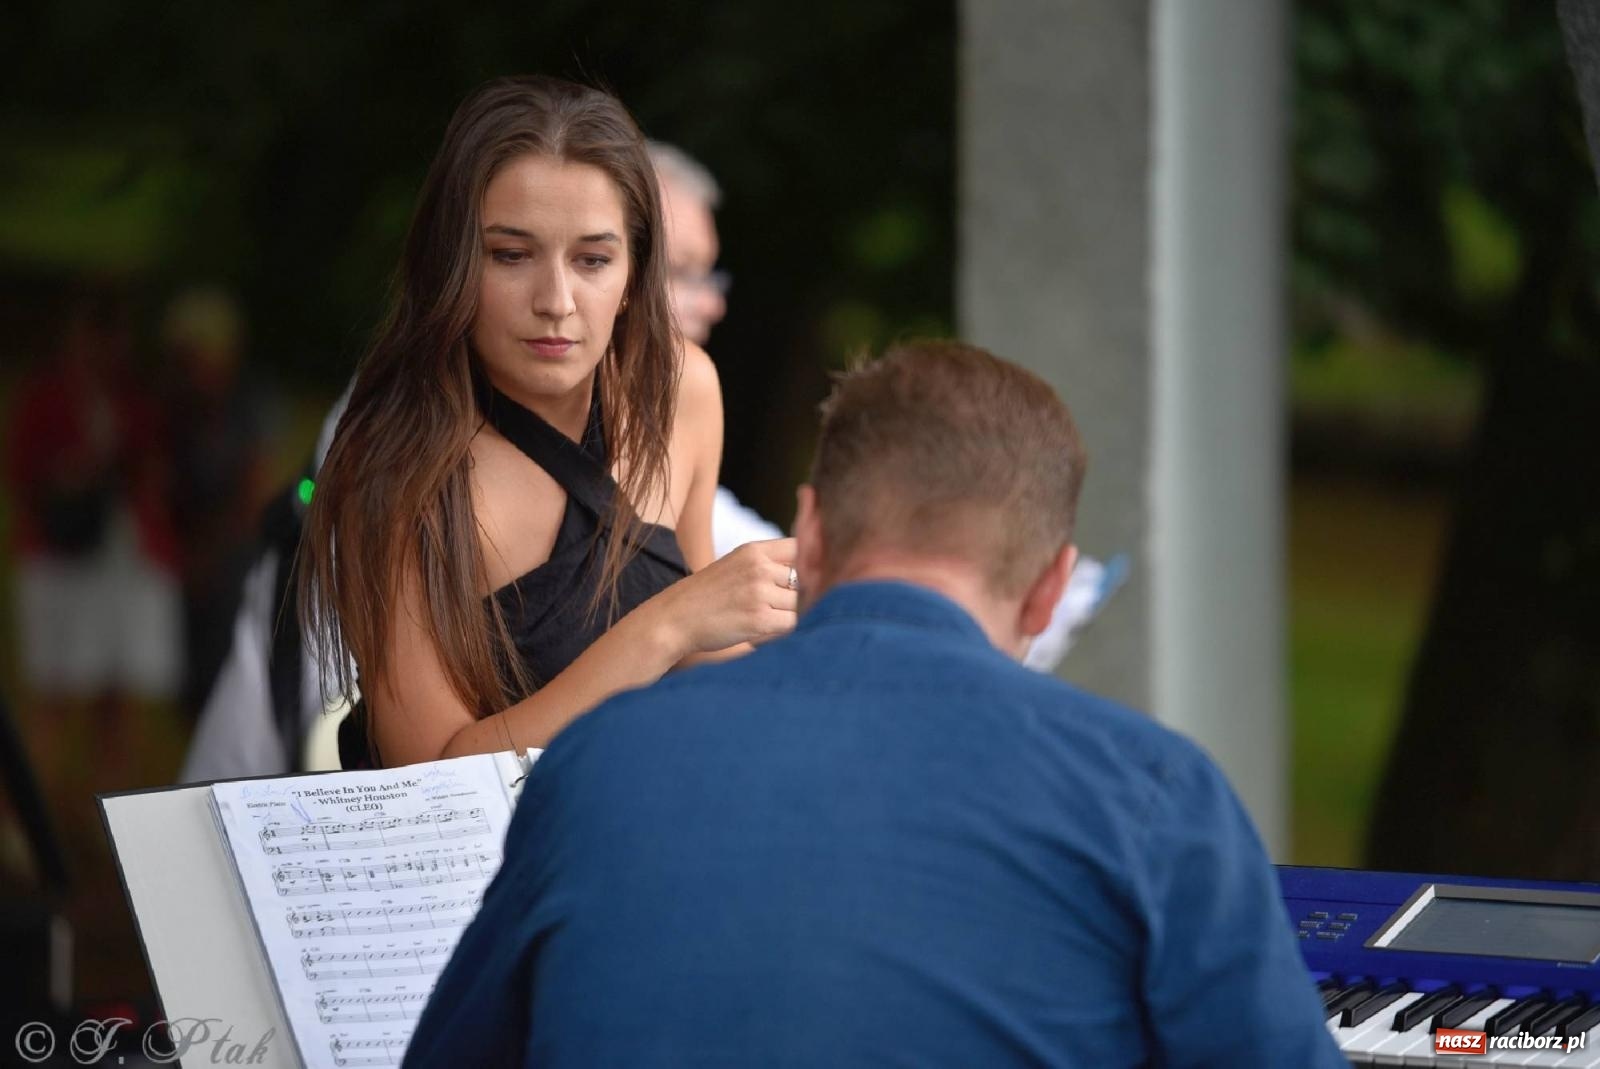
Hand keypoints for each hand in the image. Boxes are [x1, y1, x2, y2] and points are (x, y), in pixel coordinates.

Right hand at [657, 537, 797, 654]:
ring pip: (799, 604)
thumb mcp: (735, 564)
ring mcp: (759, 593)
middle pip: (803, 581)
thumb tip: (812, 573)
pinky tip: (759, 629)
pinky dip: (780, 630)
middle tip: (770, 606)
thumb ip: (767, 563)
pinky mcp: (759, 620)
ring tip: (760, 617)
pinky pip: (791, 624)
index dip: (807, 564)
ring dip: (786, 614)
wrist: (674, 619)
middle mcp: (759, 567)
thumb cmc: (706, 596)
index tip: (801, 578)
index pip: (800, 548)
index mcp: (753, 551)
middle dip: (794, 595)